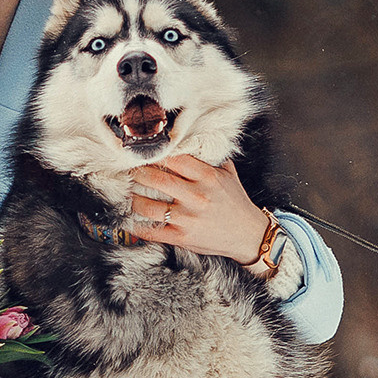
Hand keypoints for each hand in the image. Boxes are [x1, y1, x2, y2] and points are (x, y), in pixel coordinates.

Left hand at [127, 153, 272, 263]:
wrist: (249, 235)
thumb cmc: (236, 203)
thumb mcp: (228, 175)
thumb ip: (210, 159)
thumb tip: (192, 140)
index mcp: (207, 178)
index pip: (174, 159)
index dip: (155, 155)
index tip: (144, 153)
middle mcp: (196, 197)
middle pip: (156, 180)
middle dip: (138, 174)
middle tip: (129, 170)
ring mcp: (188, 218)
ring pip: (149, 206)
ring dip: (133, 198)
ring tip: (127, 192)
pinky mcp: (182, 237)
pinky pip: (153, 231)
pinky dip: (137, 226)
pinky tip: (129, 219)